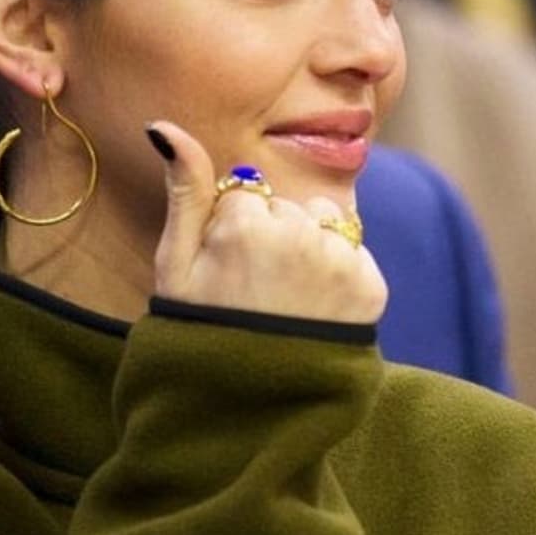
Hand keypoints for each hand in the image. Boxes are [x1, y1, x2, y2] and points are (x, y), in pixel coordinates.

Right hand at [149, 122, 387, 325]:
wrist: (247, 408)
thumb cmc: (199, 331)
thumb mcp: (176, 264)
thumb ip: (184, 190)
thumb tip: (165, 126)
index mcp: (246, 225)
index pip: (246, 195)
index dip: (232, 232)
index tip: (224, 274)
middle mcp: (301, 236)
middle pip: (287, 207)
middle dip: (272, 237)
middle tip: (254, 292)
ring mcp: (340, 263)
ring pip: (324, 223)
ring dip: (310, 249)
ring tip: (285, 300)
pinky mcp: (370, 287)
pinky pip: (352, 253)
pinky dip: (336, 275)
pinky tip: (312, 310)